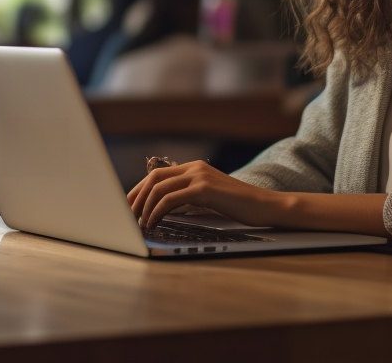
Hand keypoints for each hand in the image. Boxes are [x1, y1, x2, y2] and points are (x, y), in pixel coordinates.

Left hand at [127, 160, 284, 229]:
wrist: (265, 206)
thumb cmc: (239, 206)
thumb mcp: (211, 197)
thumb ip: (190, 196)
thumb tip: (165, 208)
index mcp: (195, 168)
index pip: (158, 174)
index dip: (140, 189)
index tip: (129, 205)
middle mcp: (195, 168)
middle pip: (154, 178)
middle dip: (136, 197)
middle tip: (126, 215)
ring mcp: (199, 176)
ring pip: (159, 188)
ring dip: (144, 207)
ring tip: (138, 223)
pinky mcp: (204, 189)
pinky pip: (170, 199)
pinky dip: (157, 212)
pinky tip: (153, 223)